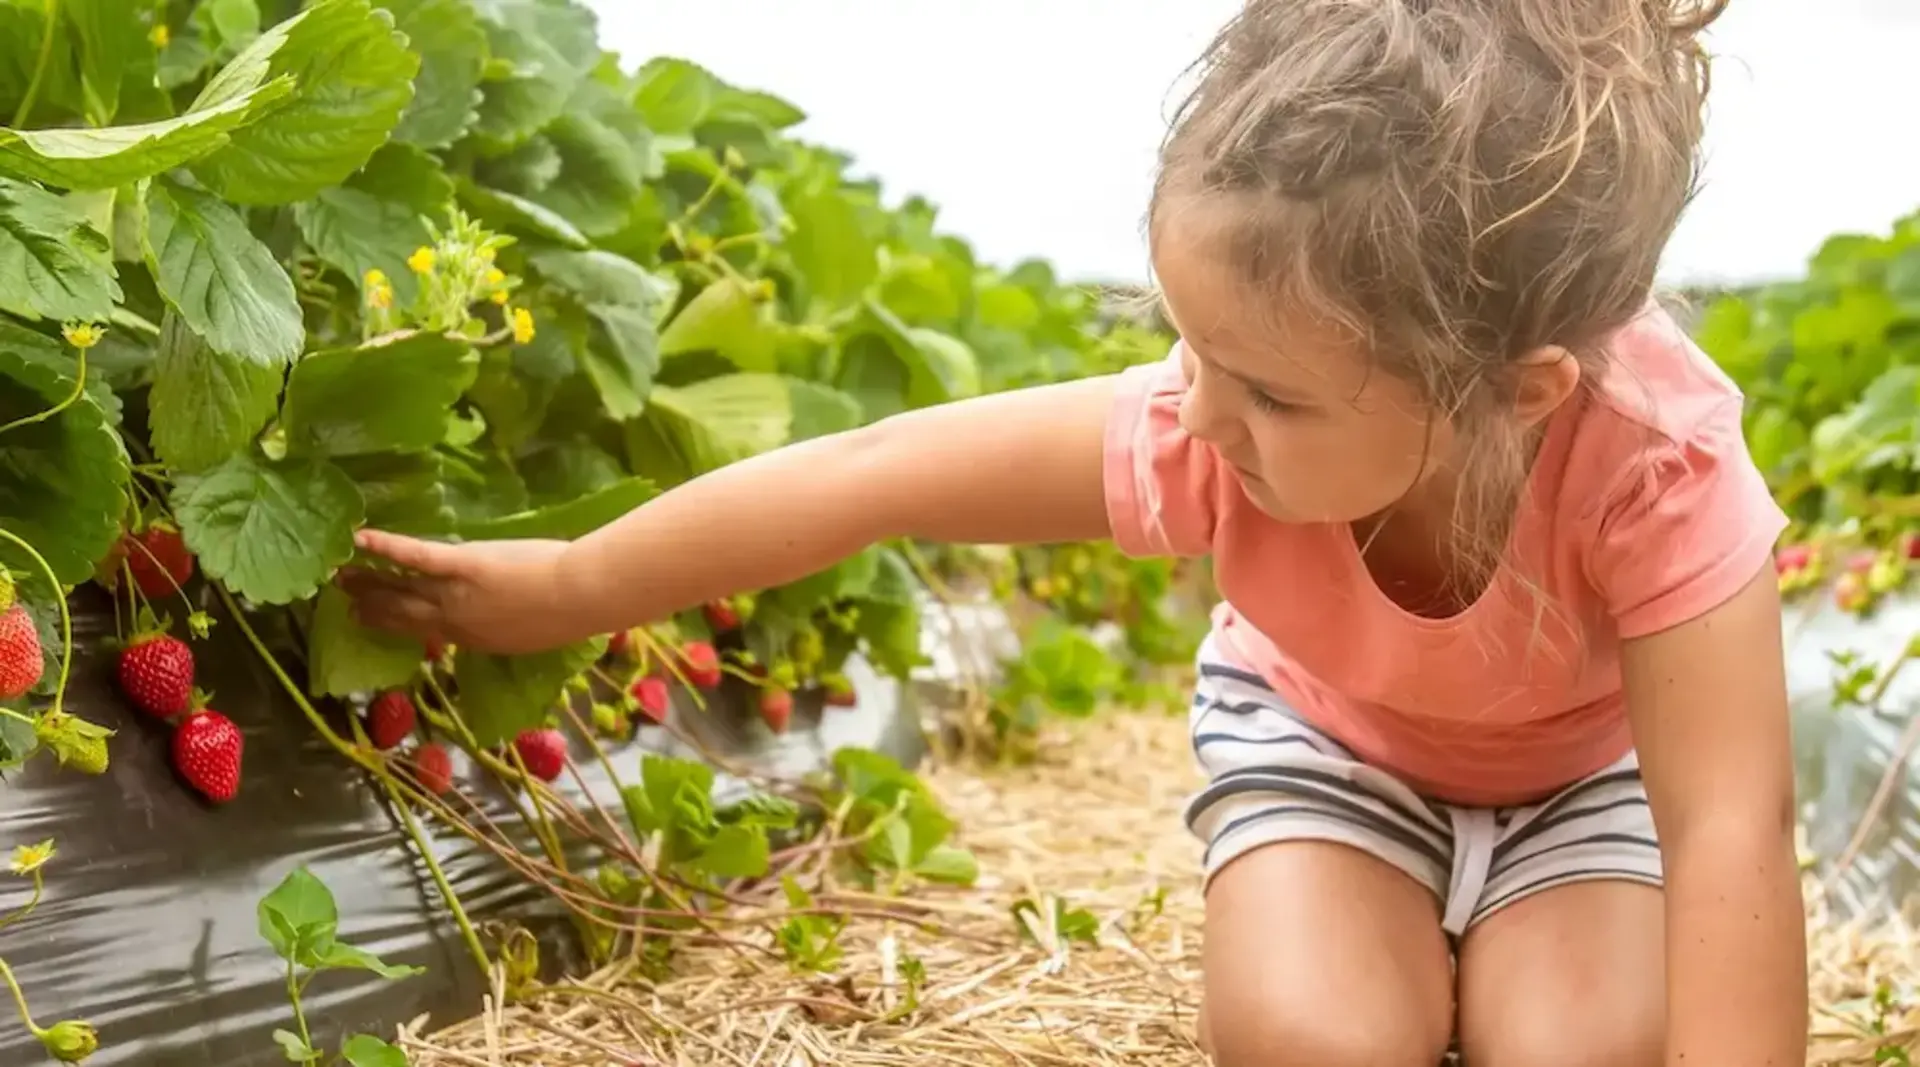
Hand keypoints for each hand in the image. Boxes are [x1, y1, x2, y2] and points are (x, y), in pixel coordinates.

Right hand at [336, 529, 580, 654]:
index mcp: (474, 640)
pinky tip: (361, 537)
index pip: (428, 633)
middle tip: (346, 606)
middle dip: (374, 609)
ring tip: (342, 574)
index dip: (401, 628)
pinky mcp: (462, 565)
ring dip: (369, 581)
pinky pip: (416, 557)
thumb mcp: (528, 633)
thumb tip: (500, 618)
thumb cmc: (569, 614)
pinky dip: (386, 547)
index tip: (379, 624)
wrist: (579, 597)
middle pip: (405, 615)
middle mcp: (456, 622)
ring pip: (402, 588)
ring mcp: (455, 593)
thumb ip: (504, 626)